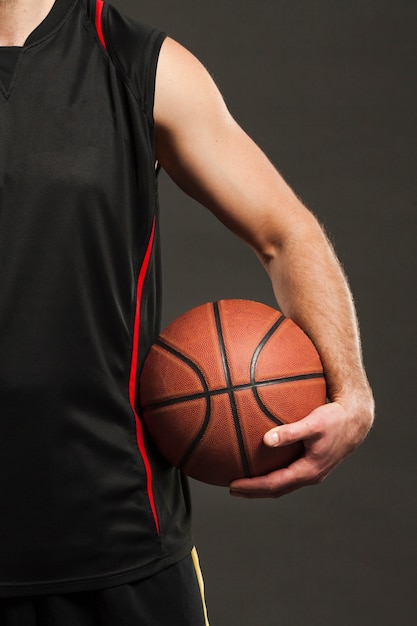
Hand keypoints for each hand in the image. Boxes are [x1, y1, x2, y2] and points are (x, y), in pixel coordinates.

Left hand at [229, 396, 373, 497]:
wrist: (356, 420)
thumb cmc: (334, 419)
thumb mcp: (312, 424)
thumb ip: (290, 432)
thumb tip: (266, 439)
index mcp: (308, 471)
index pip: (274, 484)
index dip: (252, 487)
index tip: (232, 485)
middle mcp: (309, 476)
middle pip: (276, 490)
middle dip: (253, 491)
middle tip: (231, 489)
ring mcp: (311, 472)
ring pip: (282, 484)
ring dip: (262, 485)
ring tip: (243, 480)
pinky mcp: (312, 463)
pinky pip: (288, 473)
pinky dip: (272, 473)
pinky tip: (262, 461)